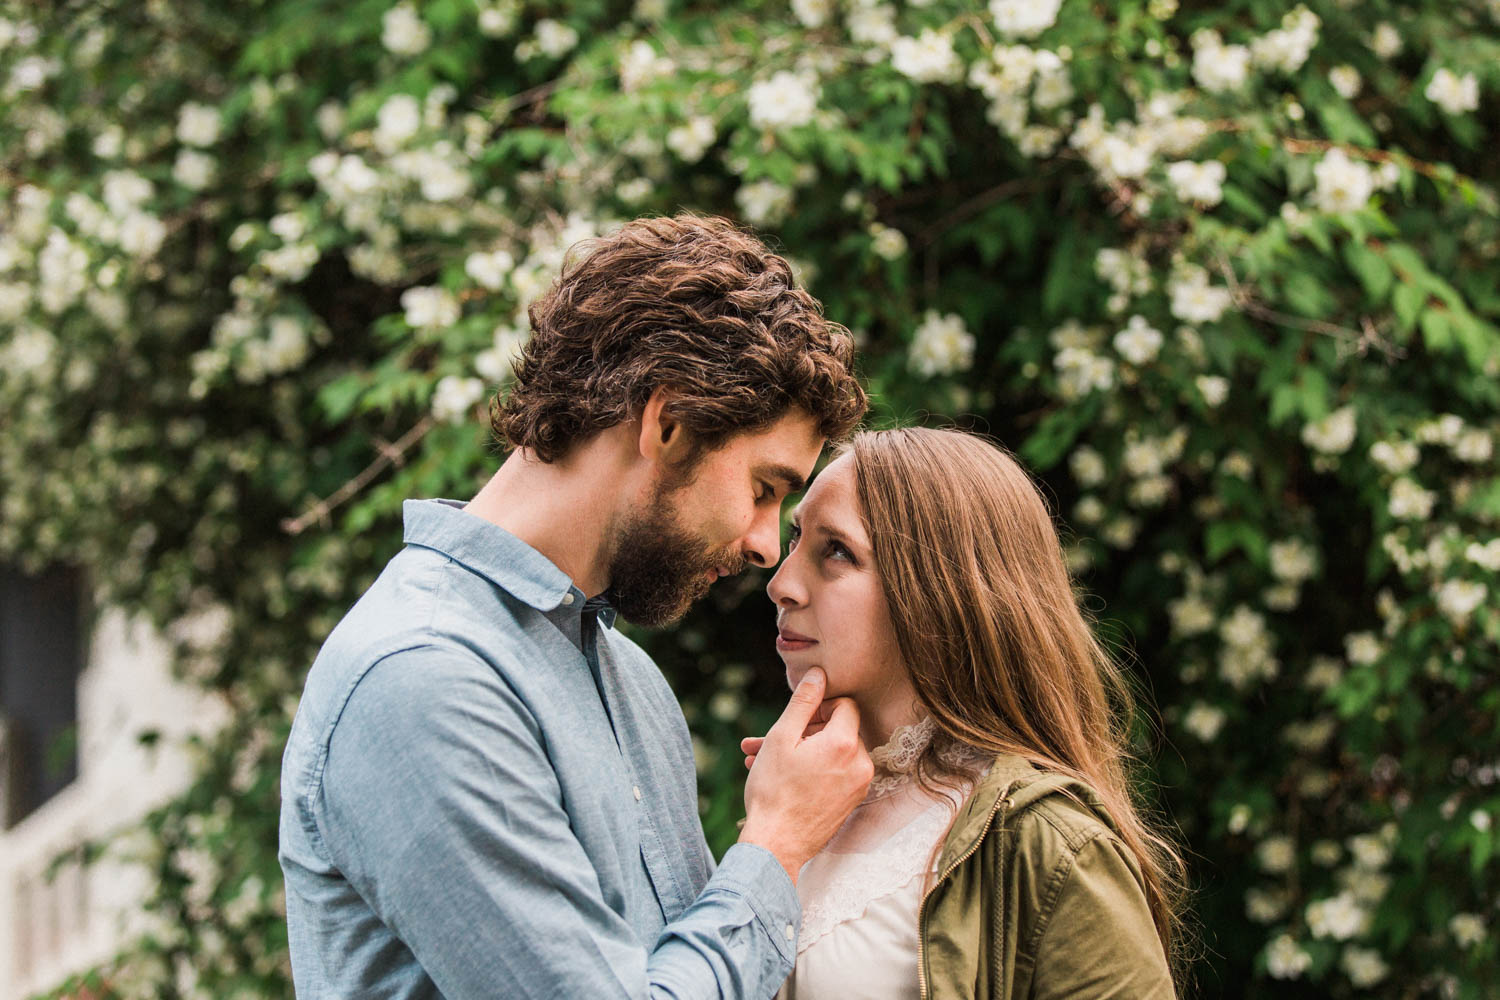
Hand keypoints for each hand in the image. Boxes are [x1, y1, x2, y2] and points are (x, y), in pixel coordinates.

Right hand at [737, 667, 872, 885]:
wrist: (776, 846)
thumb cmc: (774, 792)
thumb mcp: (781, 738)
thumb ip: (803, 702)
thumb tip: (819, 674)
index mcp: (845, 744)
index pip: (844, 704)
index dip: (818, 706)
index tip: (795, 719)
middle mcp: (860, 764)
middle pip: (838, 729)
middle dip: (802, 731)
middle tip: (766, 739)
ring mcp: (858, 785)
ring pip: (832, 753)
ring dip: (800, 750)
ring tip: (761, 758)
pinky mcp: (852, 801)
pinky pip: (834, 773)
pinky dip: (811, 769)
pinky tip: (779, 774)